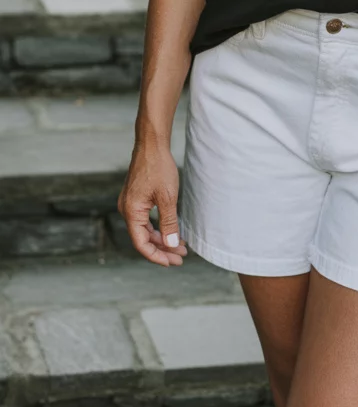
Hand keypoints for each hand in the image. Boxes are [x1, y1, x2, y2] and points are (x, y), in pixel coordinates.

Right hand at [117, 138, 188, 265]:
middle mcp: (127, 210)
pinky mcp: (136, 198)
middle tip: (181, 256)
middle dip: (163, 249)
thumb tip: (171, 245)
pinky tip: (172, 231)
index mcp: (131, 212)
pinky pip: (145, 220)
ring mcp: (130, 204)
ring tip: (181, 246)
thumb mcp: (168, 197)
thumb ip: (169, 222)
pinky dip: (158, 227)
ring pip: (145, 229)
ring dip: (162, 238)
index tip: (172, 262)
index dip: (156, 256)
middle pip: (143, 238)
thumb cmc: (158, 167)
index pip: (141, 243)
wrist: (151, 144)